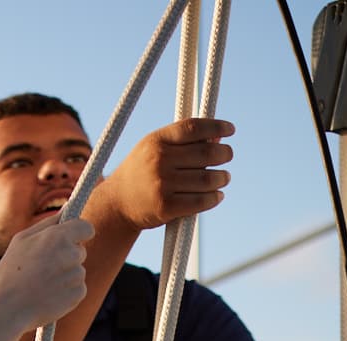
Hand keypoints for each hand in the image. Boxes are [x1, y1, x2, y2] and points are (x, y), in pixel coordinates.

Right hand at [0, 215, 91, 330]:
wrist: (6, 308)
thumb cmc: (11, 271)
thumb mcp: (22, 240)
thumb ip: (48, 223)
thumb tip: (68, 209)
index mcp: (57, 237)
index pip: (86, 227)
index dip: (80, 233)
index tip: (74, 239)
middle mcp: (70, 254)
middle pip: (80, 251)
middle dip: (67, 257)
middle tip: (43, 269)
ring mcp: (75, 275)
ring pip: (78, 271)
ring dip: (65, 276)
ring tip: (43, 284)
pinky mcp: (78, 294)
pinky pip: (78, 288)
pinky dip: (67, 292)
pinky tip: (49, 296)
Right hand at [93, 118, 234, 231]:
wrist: (116, 205)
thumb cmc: (140, 173)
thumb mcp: (153, 149)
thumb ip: (182, 142)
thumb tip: (218, 137)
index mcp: (156, 141)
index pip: (194, 128)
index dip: (216, 126)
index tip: (230, 130)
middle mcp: (159, 160)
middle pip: (206, 152)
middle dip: (224, 153)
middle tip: (227, 156)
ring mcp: (162, 185)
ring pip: (208, 179)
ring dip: (222, 178)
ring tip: (224, 178)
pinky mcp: (166, 207)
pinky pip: (201, 201)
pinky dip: (214, 198)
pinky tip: (217, 195)